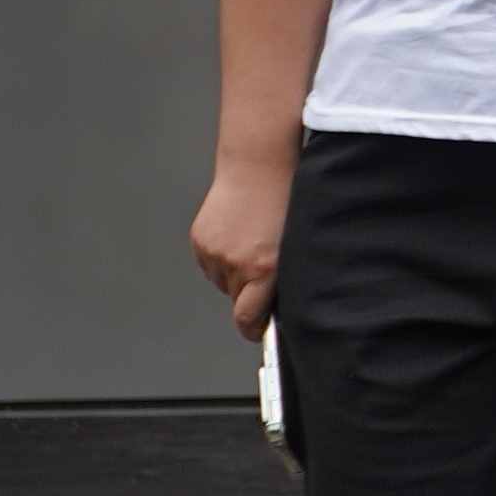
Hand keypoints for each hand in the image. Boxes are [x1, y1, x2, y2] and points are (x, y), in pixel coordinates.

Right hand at [187, 166, 288, 337]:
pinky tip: (236, 235)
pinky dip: (222, 257)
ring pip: (223, 281)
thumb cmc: (285, 201)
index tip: (258, 331)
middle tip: (264, 266)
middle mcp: (236, 263)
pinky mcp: (200, 241)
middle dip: (250, 292)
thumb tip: (274, 306)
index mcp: (264, 268)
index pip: (247, 319)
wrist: (258, 165)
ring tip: (251, 243)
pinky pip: (210, 264)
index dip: (254, 329)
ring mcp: (214, 252)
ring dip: (235, 273)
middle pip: (237, 300)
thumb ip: (283, 278)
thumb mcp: (296, 244)